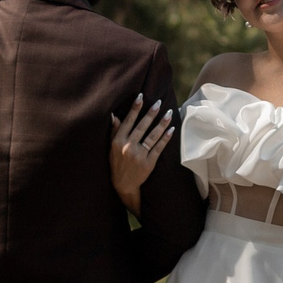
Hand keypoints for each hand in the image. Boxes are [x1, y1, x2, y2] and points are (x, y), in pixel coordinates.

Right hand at [108, 97, 174, 212]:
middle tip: (159, 103)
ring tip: (169, 114)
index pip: (128, 122)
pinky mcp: (149, 163)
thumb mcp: (111, 148)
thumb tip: (114, 115)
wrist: (124, 185)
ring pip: (152, 136)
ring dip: (162, 124)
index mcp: (118, 142)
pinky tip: (171, 130)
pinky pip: (159, 148)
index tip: (141, 97)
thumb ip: (114, 132)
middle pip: (142, 127)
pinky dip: (165, 138)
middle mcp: (128, 147)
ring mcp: (139, 156)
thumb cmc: (117, 164)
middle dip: (151, 114)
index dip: (135, 109)